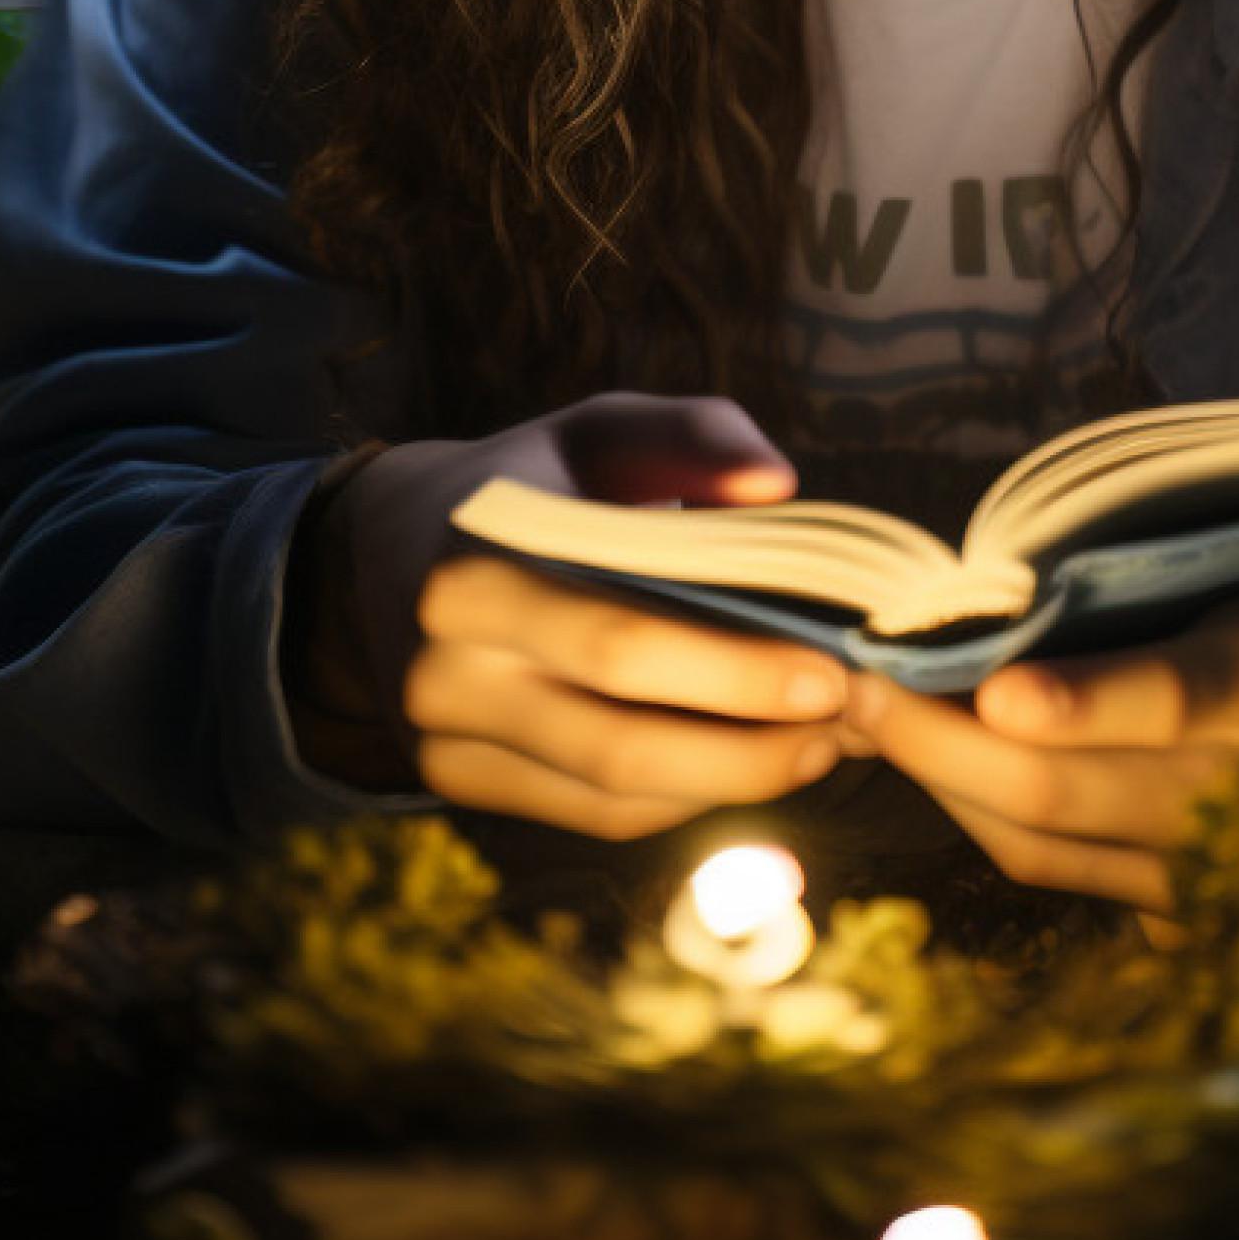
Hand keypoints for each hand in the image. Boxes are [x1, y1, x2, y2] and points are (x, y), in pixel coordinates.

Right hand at [284, 390, 851, 836]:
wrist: (388, 543)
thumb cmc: (533, 478)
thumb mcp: (601, 426)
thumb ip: (695, 436)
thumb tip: (779, 488)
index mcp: (475, 562)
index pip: (619, 640)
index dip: (733, 671)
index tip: (836, 673)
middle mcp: (445, 662)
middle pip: (617, 739)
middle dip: (749, 743)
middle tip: (850, 722)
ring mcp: (444, 734)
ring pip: (609, 792)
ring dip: (732, 782)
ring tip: (824, 747)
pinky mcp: (458, 779)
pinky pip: (590, 813)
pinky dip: (682, 799)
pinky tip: (752, 764)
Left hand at [838, 595, 1238, 919]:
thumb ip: (1146, 603)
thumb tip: (1001, 585)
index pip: (1172, 697)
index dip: (1083, 701)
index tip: (997, 687)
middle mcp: (1229, 793)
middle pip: (1062, 785)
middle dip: (939, 739)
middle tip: (850, 683)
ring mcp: (1198, 871)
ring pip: (1039, 838)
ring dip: (940, 778)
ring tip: (862, 715)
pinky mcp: (1174, 915)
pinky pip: (1055, 872)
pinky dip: (981, 816)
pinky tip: (930, 766)